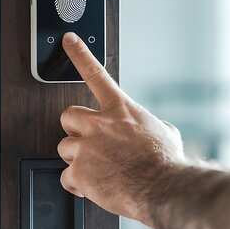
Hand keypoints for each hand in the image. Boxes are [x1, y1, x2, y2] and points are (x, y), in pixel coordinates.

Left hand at [57, 32, 185, 223]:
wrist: (163, 188)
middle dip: (73, 128)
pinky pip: (66, 177)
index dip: (79, 54)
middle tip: (86, 140)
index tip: (68, 40)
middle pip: (67, 115)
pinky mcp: (79, 171)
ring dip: (75, 158)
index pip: (95, 74)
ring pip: (63, 147)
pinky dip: (77, 184)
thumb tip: (150, 128)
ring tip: (95, 169)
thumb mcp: (164, 132)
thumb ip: (147, 124)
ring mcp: (86, 147)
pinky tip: (93, 187)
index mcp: (121, 110)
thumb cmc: (166, 163)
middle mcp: (99, 124)